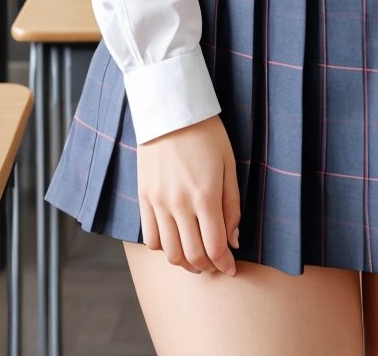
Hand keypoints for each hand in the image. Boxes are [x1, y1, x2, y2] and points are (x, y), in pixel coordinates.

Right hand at [136, 113, 241, 275]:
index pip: (214, 248)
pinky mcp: (143, 198)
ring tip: (196, 257)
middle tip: (216, 264)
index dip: (224, 264)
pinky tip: (175, 240)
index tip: (231, 268)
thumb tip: (233, 240)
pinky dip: (163, 248)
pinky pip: (150, 238)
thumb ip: (232, 206)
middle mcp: (180, 205)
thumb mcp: (229, 164)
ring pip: (169, 252)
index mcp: (205, 196)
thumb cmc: (206, 133)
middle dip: (208, 267)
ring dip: (185, 263)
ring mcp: (158, 203)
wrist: (170, 110)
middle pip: (192, 256)